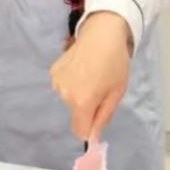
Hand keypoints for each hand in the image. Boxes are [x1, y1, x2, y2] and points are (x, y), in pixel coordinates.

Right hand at [50, 11, 132, 140]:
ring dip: (79, 93)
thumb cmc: (115, 63)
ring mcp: (57, 82)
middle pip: (76, 113)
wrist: (102, 32)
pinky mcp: (53, 72)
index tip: (97, 118)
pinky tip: (81, 68)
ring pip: (69, 100)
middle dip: (87, 107)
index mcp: (83, 102)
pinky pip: (64, 87)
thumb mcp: (116, 93)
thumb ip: (103, 117)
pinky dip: (72, 82)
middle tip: (100, 87)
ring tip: (91, 75)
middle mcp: (65, 95)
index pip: (79, 131)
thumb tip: (92, 137)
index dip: (89, 129)